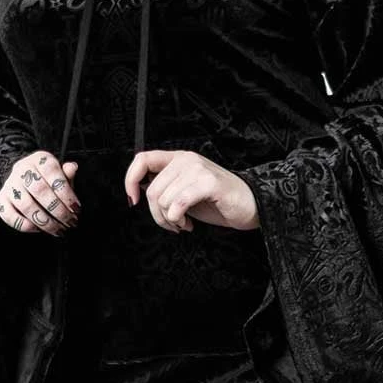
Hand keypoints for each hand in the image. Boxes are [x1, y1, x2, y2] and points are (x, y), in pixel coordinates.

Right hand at [0, 150, 81, 236]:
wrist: (24, 181)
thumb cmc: (48, 180)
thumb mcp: (60, 175)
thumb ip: (66, 174)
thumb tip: (72, 167)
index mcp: (39, 159)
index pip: (52, 173)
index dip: (66, 193)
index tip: (76, 208)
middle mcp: (21, 169)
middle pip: (39, 190)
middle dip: (57, 210)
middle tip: (70, 222)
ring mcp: (9, 184)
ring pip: (26, 205)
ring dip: (44, 221)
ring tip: (58, 229)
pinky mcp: (0, 199)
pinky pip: (9, 215)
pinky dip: (24, 225)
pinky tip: (38, 229)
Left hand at [124, 149, 260, 234]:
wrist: (251, 205)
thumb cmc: (217, 200)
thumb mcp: (184, 191)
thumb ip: (165, 186)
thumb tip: (139, 191)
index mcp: (178, 158)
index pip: (142, 159)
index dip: (130, 179)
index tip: (134, 199)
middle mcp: (187, 160)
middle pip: (152, 189)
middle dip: (157, 215)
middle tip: (172, 222)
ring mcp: (198, 169)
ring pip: (163, 199)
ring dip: (170, 219)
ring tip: (183, 222)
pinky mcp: (209, 183)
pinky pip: (179, 203)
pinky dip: (178, 219)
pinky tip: (188, 224)